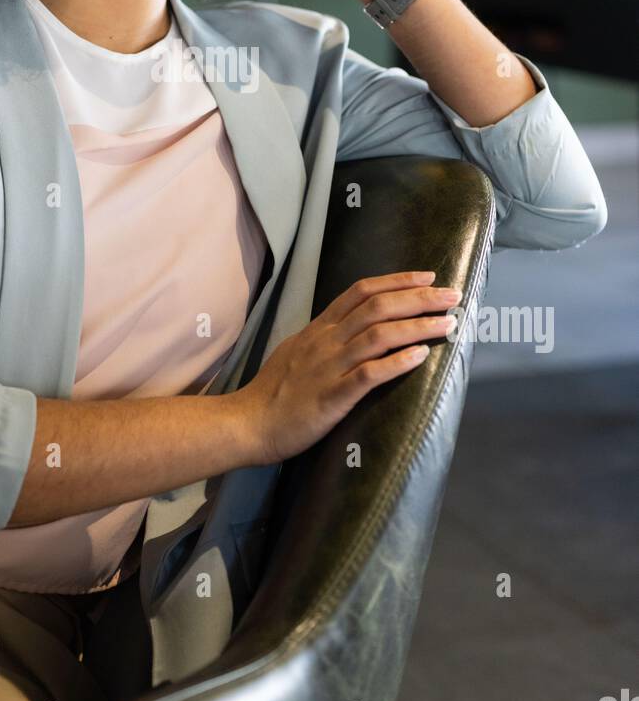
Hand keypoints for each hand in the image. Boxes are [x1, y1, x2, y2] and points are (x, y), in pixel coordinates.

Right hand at [237, 271, 461, 466]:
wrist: (248, 423)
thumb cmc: (274, 392)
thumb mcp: (297, 350)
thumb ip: (325, 338)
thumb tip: (352, 329)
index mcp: (319, 329)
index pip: (361, 292)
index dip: (396, 281)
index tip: (427, 278)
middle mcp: (326, 341)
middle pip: (377, 307)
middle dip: (419, 299)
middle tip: (452, 295)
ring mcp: (328, 367)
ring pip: (378, 335)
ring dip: (417, 326)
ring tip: (448, 323)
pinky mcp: (331, 397)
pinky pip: (368, 375)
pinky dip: (397, 363)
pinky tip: (421, 356)